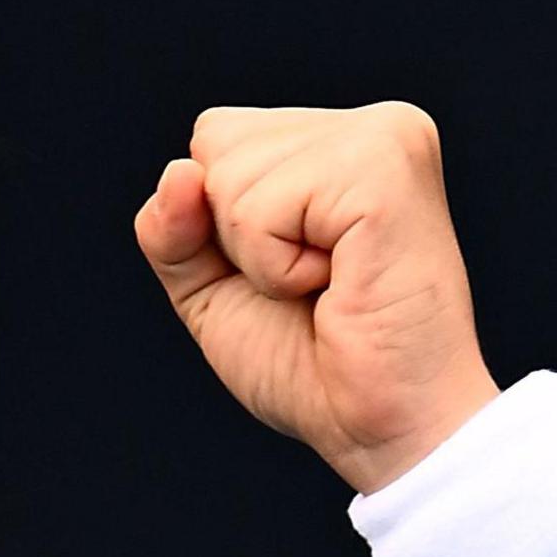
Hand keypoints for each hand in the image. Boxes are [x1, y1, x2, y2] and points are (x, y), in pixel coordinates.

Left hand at [133, 100, 503, 494]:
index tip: (297, 270)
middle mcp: (371, 126)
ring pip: (229, 176)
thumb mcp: (210, 285)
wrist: (381, 430)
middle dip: (234, 237)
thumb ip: (172, 225)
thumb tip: (179, 171)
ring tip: (332, 286)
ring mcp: (383, 139)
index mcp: (340, 139)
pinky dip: (275, 270)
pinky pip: (256, 211)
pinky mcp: (384, 170)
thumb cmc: (312, 364)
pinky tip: (339, 285)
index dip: (218, 222)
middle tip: (316, 285)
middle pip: (212, 144)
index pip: (212, 137)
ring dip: (259, 259)